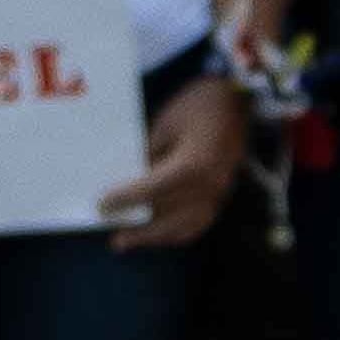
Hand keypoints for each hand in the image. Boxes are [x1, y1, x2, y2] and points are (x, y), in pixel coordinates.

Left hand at [104, 72, 245, 249]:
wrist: (237, 98)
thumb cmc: (198, 104)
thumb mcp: (165, 124)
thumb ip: (149, 154)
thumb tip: (128, 180)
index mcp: (194, 164)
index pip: (152, 190)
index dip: (125, 199)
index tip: (103, 205)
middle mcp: (209, 185)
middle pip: (168, 217)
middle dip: (139, 230)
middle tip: (115, 239)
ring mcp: (220, 192)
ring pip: (185, 227)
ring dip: (156, 237)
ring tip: (131, 241)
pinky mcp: (223, 194)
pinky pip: (199, 223)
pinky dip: (177, 233)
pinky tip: (159, 235)